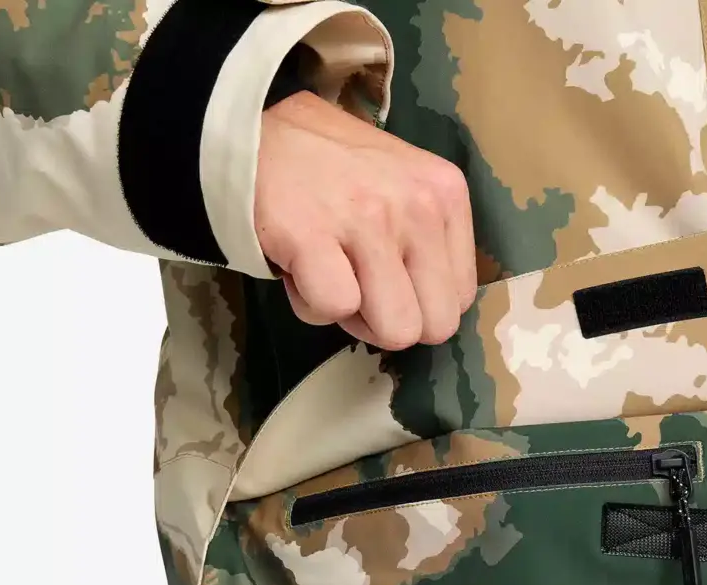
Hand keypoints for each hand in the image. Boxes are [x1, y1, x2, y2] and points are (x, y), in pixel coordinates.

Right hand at [255, 92, 477, 349]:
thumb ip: (428, 244)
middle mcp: (416, 205)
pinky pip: (334, 310)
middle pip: (433, 326)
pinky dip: (311, 303)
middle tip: (357, 284)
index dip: (417, 303)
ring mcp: (367, 219)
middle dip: (392, 322)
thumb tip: (432, 313)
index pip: (459, 299)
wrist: (247, 131)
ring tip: (328, 271)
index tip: (384, 275)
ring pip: (393, 329)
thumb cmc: (328, 170)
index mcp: (445, 194)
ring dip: (353, 317)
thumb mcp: (402, 186)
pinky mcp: (312, 235)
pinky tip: (300, 266)